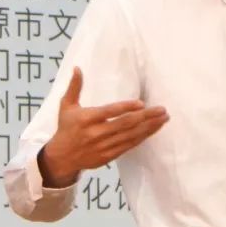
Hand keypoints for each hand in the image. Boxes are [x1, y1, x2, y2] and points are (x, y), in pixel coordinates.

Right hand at [38, 66, 168, 187]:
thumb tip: (77, 68)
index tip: (141, 103)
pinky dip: (142, 138)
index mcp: (86, 119)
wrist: (62, 158)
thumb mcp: (66, 106)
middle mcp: (95, 133)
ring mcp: (103, 146)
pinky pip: (129, 146)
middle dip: (146, 117)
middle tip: (162, 110)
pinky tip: (153, 130)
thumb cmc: (66, 128)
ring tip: (163, 119)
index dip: (125, 108)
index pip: (109, 112)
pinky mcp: (109, 156)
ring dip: (149, 127)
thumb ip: (74, 87)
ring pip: (130, 136)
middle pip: (125, 124)